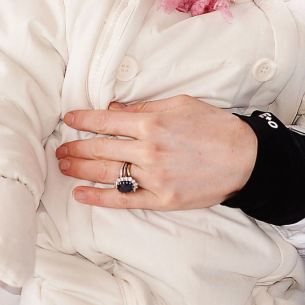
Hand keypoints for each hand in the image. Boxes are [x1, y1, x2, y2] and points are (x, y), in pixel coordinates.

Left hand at [56, 95, 257, 210]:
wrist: (243, 157)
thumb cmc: (214, 126)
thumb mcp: (181, 104)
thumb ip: (145, 108)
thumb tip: (115, 111)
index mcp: (153, 123)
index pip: (106, 121)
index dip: (83, 119)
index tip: (69, 119)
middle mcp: (148, 151)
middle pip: (101, 148)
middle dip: (76, 147)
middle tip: (60, 147)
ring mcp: (153, 178)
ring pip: (107, 173)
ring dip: (81, 169)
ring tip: (64, 165)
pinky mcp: (161, 199)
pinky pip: (122, 200)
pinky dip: (98, 198)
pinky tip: (81, 194)